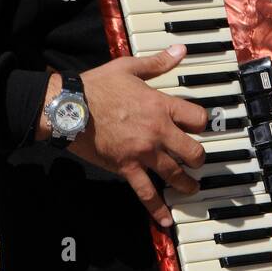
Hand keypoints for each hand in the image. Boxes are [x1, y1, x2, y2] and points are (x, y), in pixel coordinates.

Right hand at [39, 45, 206, 228]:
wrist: (69, 107)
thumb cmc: (97, 86)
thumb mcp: (129, 67)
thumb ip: (158, 63)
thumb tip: (180, 50)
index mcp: (160, 105)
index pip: (198, 118)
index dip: (202, 123)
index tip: (199, 126)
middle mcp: (157, 131)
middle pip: (193, 151)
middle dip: (198, 158)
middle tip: (196, 161)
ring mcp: (143, 152)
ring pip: (175, 174)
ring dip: (187, 184)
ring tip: (192, 189)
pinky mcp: (126, 168)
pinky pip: (146, 193)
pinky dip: (157, 208)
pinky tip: (167, 220)